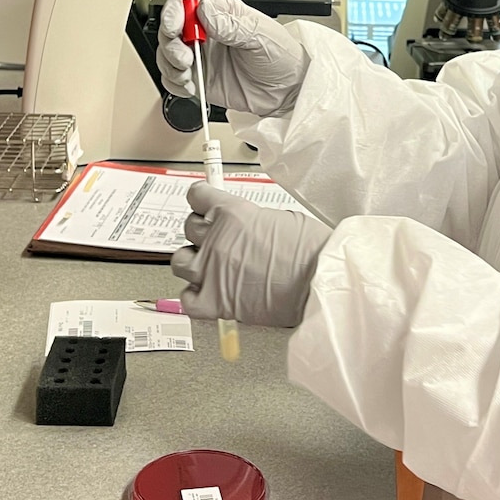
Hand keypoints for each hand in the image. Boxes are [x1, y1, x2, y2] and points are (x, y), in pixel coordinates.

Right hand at [157, 0, 308, 115]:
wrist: (289, 91)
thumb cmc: (282, 56)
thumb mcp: (260, 36)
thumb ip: (231, 25)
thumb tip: (204, 11)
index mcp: (222, 11)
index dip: (174, 9)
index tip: (174, 26)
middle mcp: (207, 31)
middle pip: (171, 27)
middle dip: (171, 43)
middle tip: (185, 58)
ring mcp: (202, 56)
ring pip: (168, 54)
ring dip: (170, 65)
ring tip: (188, 73)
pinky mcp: (200, 78)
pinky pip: (174, 79)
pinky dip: (174, 83)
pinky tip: (190, 86)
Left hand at [172, 183, 330, 326]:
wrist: (320, 284)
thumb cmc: (311, 251)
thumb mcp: (282, 217)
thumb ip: (252, 219)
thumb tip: (244, 225)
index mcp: (233, 213)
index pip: (197, 197)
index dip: (202, 200)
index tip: (204, 203)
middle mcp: (217, 240)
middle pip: (189, 227)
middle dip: (203, 231)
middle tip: (217, 238)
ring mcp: (212, 272)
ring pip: (180, 261)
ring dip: (193, 261)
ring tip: (209, 265)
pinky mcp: (215, 302)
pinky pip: (187, 299)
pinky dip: (194, 296)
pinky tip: (207, 292)